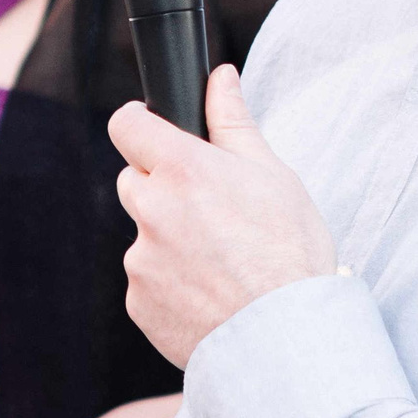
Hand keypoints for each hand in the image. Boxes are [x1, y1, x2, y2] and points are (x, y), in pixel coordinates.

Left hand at [108, 65, 335, 367]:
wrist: (288, 339)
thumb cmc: (290, 253)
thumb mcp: (272, 175)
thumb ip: (233, 121)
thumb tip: (220, 78)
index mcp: (182, 171)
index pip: (127, 124)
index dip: (141, 124)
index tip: (154, 131)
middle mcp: (151, 211)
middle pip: (134, 180)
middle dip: (162, 187)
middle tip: (210, 210)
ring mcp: (140, 260)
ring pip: (143, 233)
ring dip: (168, 238)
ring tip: (220, 261)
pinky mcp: (138, 302)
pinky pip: (146, 280)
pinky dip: (170, 282)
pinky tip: (209, 292)